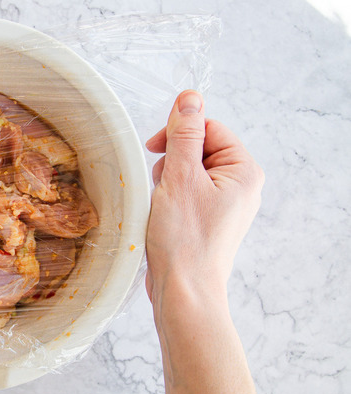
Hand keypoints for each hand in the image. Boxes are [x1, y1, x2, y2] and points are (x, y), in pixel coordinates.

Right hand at [144, 90, 263, 313]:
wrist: (184, 289)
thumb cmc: (184, 239)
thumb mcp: (180, 177)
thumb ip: (185, 134)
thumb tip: (190, 98)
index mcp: (244, 171)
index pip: (209, 128)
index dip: (179, 133)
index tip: (154, 150)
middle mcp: (242, 186)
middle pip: (200, 148)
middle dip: (173, 161)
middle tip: (161, 185)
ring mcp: (227, 205)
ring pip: (191, 171)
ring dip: (168, 180)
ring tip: (162, 204)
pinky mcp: (210, 220)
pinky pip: (188, 193)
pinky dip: (170, 198)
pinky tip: (163, 215)